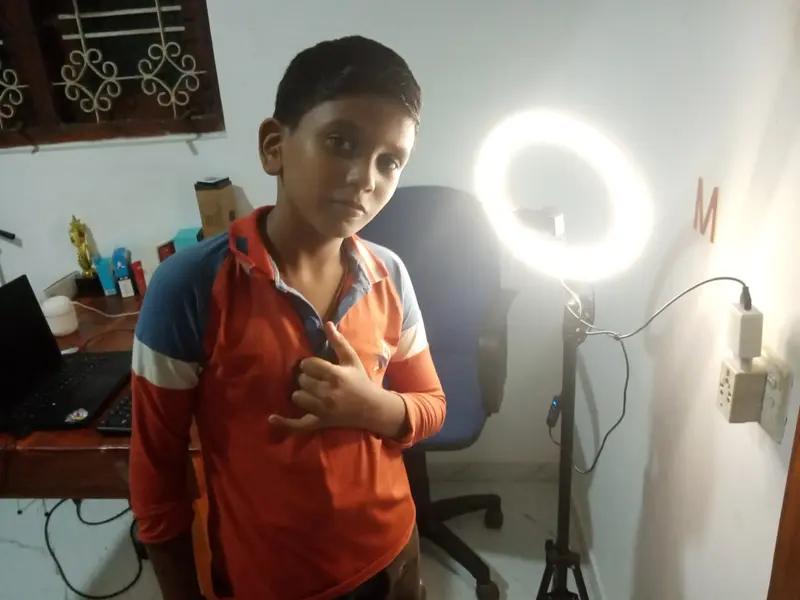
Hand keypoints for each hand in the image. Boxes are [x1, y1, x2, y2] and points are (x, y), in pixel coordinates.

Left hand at [269, 322, 402, 432]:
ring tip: (311, 392)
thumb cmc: (361, 381)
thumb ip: (339, 342)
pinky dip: (285, 422)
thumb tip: (327, 323)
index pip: (308, 365)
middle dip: (306, 378)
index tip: (315, 366)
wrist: (372, 408)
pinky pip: (298, 423)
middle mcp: (327, 392)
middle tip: (316, 379)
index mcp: (335, 375)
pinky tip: (272, 418)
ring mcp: (322, 409)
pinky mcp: (319, 422)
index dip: (309, 364)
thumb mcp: (352, 359)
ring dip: (302, 392)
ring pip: (297, 396)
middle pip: (301, 380)